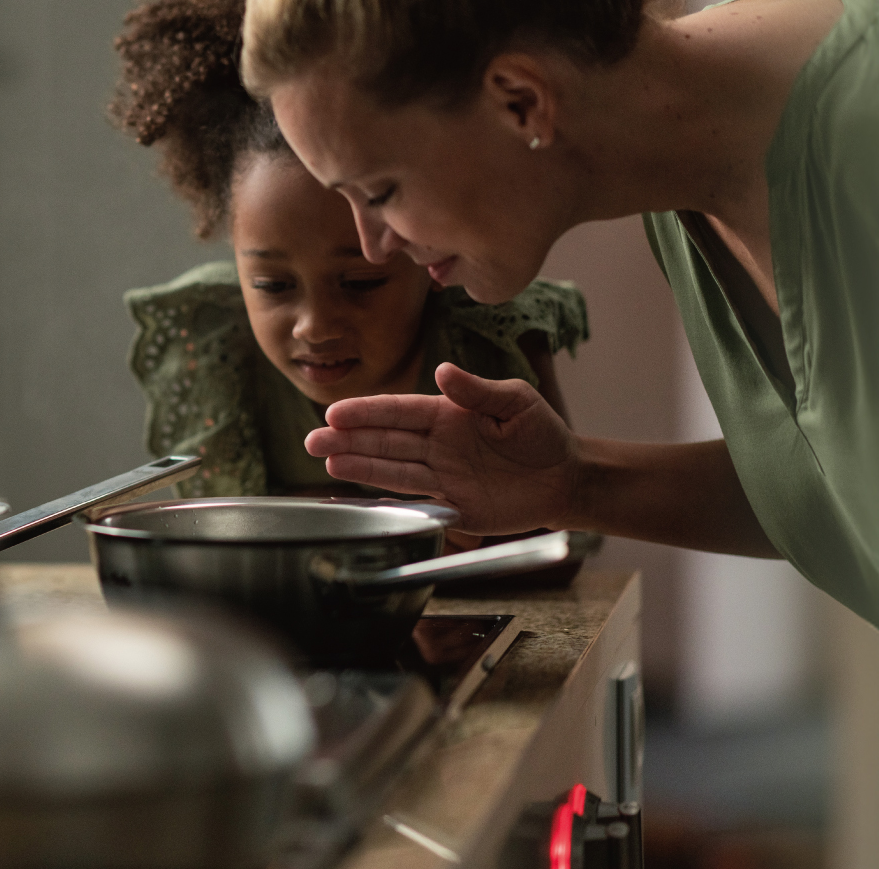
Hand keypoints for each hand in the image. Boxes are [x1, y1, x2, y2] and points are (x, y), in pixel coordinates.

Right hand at [304, 362, 577, 534]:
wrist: (565, 480)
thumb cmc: (543, 435)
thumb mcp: (517, 403)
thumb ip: (480, 391)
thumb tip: (444, 371)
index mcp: (449, 415)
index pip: (400, 412)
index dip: (367, 412)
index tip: (334, 413)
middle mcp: (437, 444)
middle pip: (385, 441)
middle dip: (348, 440)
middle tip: (312, 440)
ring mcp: (442, 476)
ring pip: (391, 469)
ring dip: (358, 466)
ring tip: (326, 462)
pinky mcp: (451, 507)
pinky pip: (412, 500)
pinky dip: (384, 497)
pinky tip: (357, 492)